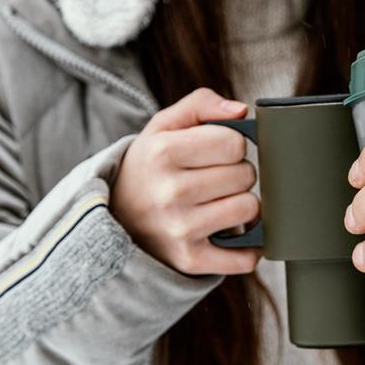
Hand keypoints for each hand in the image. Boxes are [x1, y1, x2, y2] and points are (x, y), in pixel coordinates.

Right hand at [111, 88, 260, 275]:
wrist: (114, 217)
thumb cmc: (150, 167)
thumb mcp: (163, 126)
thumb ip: (201, 105)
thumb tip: (241, 112)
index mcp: (162, 153)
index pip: (234, 143)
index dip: (232, 145)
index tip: (219, 151)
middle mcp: (169, 192)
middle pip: (245, 175)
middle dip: (238, 173)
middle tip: (217, 179)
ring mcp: (180, 229)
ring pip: (249, 209)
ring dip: (244, 206)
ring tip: (222, 202)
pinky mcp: (190, 259)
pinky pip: (244, 257)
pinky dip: (248, 248)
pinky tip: (235, 235)